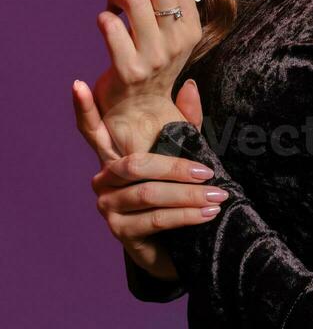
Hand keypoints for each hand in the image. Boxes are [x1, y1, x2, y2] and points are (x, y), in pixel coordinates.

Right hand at [73, 76, 226, 279]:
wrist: (178, 244)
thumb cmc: (177, 192)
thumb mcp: (184, 153)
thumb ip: (186, 122)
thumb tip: (190, 87)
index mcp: (113, 156)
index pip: (92, 130)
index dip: (83, 108)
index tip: (78, 84)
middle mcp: (103, 180)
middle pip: (136, 166)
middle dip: (176, 169)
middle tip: (208, 172)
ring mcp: (108, 207)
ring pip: (149, 194)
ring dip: (188, 196)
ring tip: (217, 195)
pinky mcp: (120, 231)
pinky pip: (155, 219)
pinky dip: (185, 215)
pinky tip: (207, 213)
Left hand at [93, 0, 203, 152]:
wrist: (142, 112)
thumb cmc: (153, 62)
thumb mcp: (171, 30)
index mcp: (192, 25)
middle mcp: (177, 39)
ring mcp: (154, 54)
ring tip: (116, 3)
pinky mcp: (129, 68)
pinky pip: (110, 24)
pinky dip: (103, 17)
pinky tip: (108, 23)